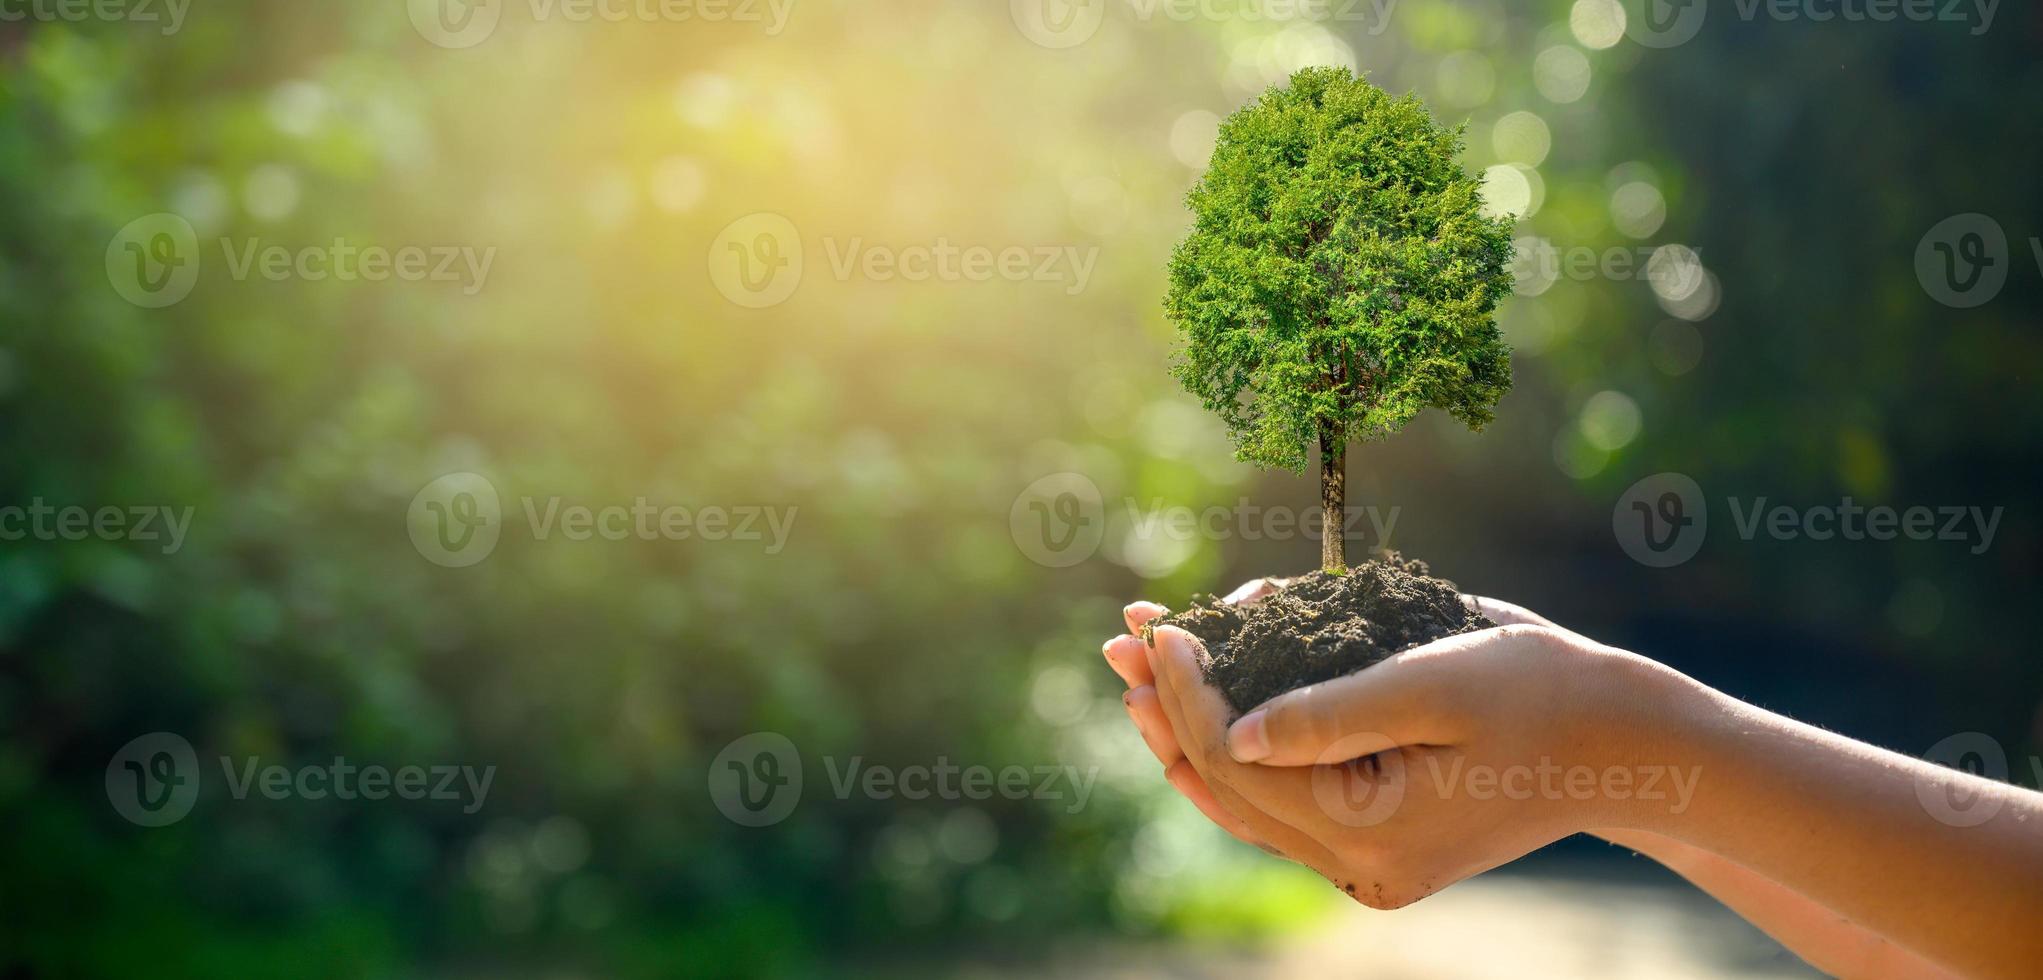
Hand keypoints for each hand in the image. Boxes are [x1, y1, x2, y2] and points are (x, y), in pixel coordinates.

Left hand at [1103, 586, 1689, 907]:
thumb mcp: (1436, 680)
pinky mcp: (1375, 845)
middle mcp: (1360, 865)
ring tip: (1138, 672)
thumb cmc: (1539, 691)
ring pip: (1246, 801)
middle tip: (1118, 641)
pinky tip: (1200, 711)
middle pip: (1229, 785)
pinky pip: (1281, 806)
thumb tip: (1231, 729)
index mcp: (1373, 830)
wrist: (1617, 742)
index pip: (1241, 760)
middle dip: (1170, 707)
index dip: (1190, 692)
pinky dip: (1237, 753)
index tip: (1163, 627)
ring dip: (1189, 731)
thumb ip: (1331, 710)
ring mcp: (1366, 864)